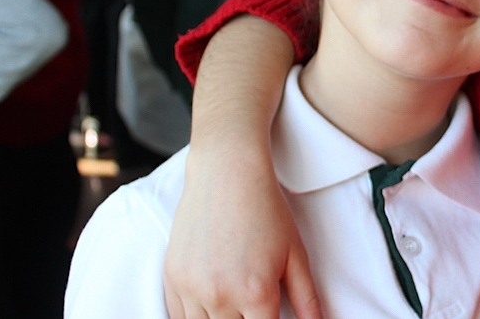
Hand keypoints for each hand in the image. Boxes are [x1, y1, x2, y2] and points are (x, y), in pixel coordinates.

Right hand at [164, 147, 321, 318]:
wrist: (227, 175)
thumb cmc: (267, 211)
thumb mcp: (296, 254)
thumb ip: (308, 298)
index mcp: (256, 293)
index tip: (271, 315)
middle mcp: (221, 296)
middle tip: (254, 309)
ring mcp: (191, 289)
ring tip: (236, 306)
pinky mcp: (172, 278)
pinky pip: (178, 317)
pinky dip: (195, 317)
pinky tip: (212, 307)